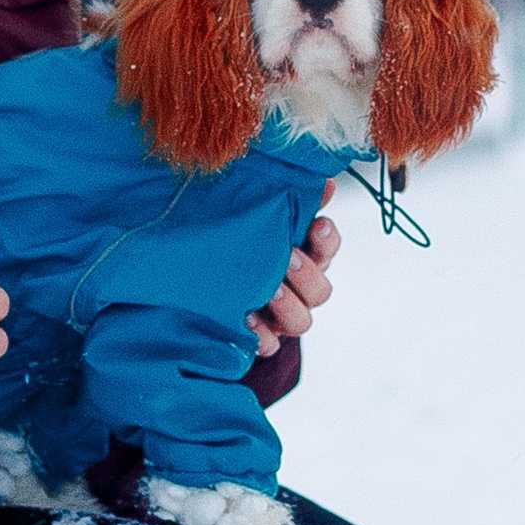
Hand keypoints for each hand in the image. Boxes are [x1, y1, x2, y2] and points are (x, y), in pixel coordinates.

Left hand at [249, 194, 339, 356]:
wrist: (197, 286)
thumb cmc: (239, 246)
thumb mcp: (261, 220)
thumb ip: (290, 201)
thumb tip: (322, 179)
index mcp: (303, 259)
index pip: (327, 250)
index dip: (327, 240)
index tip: (318, 225)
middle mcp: (298, 292)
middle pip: (321, 292)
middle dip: (308, 274)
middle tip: (290, 258)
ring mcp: (281, 319)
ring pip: (302, 322)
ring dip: (289, 305)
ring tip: (271, 291)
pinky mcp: (259, 339)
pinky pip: (269, 345)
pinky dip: (261, 335)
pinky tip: (247, 319)